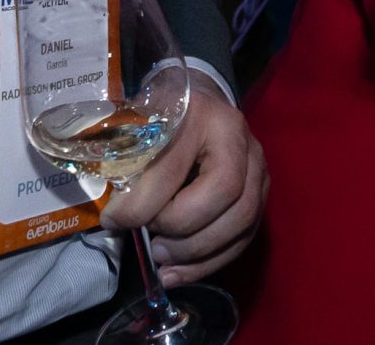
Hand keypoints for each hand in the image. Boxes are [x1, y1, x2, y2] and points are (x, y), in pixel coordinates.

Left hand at [99, 83, 267, 282]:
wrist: (201, 103)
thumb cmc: (163, 117)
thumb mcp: (139, 127)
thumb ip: (128, 164)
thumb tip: (115, 218)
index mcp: (199, 113)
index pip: (174, 168)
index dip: (141, 205)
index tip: (113, 220)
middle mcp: (237, 137)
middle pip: (224, 191)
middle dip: (181, 228)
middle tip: (151, 243)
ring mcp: (257, 165)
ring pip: (242, 219)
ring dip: (198, 251)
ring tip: (163, 260)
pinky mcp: (262, 192)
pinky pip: (245, 236)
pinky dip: (211, 261)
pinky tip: (179, 272)